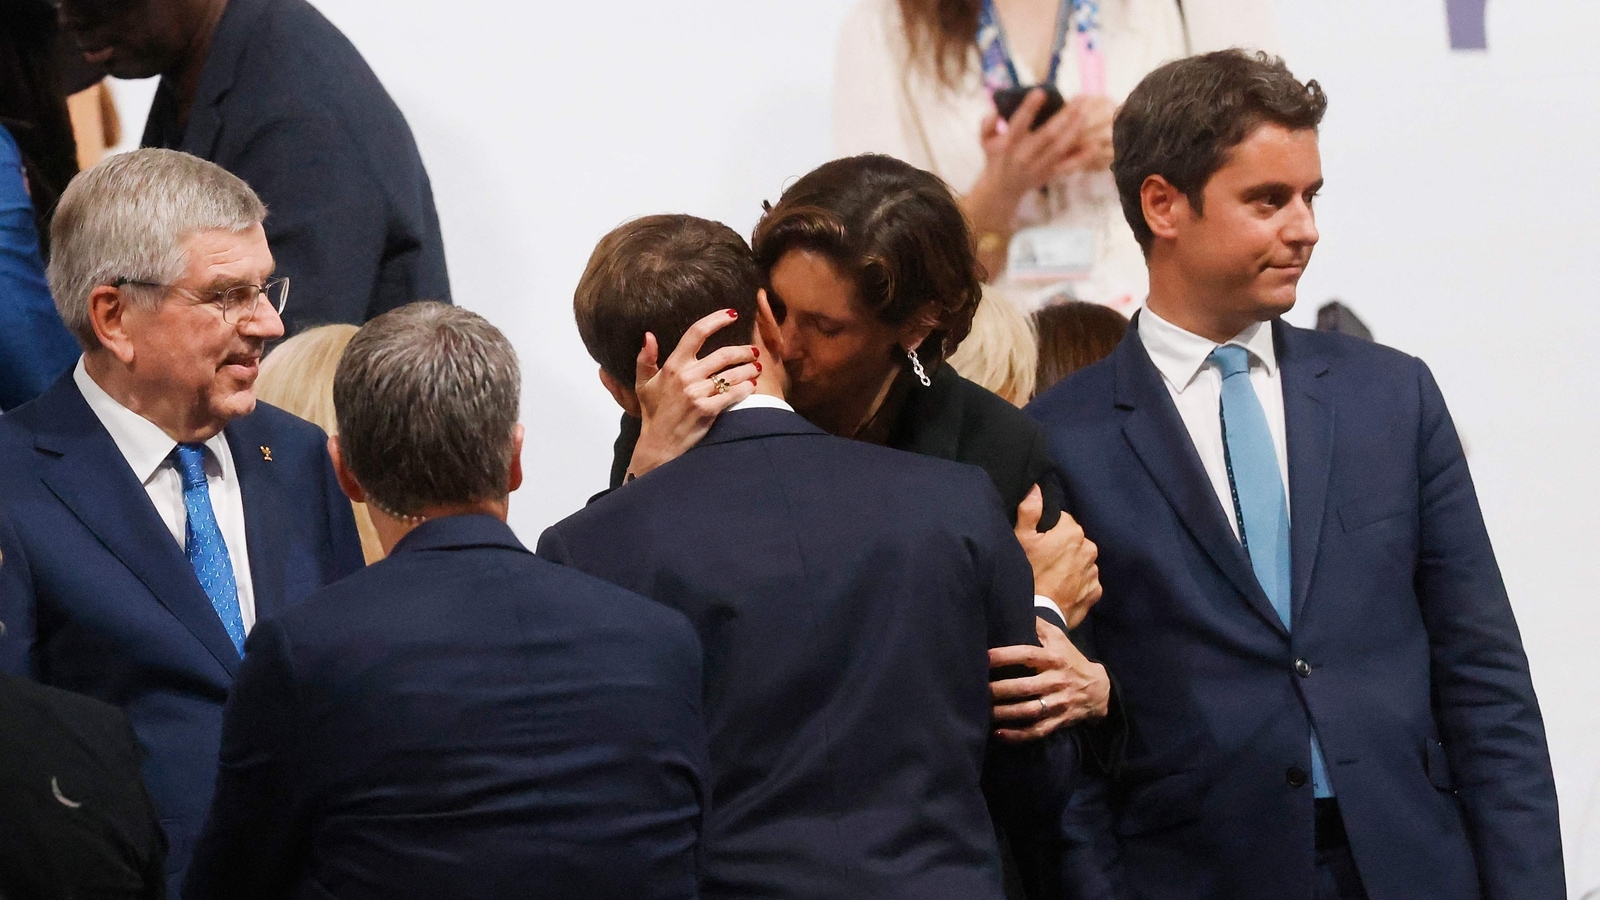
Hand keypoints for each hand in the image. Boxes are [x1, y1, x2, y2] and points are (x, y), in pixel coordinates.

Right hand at [627, 309, 760, 478]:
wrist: (659, 445)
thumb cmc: (653, 413)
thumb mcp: (643, 385)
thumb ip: (645, 359)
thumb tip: (648, 335)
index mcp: (673, 366)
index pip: (696, 333)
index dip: (716, 320)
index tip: (732, 314)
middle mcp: (686, 376)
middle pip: (723, 354)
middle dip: (743, 351)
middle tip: (753, 351)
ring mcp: (698, 394)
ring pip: (732, 374)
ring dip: (749, 369)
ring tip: (757, 368)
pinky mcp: (708, 410)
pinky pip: (734, 394)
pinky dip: (746, 389)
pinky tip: (752, 386)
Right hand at [964, 92, 1119, 233]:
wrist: (1002, 189)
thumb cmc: (996, 158)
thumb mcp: (984, 141)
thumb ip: (987, 124)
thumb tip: (995, 110)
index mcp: (1008, 144)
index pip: (1019, 123)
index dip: (1029, 108)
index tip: (1041, 92)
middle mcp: (1025, 155)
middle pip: (1048, 134)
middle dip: (1065, 116)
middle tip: (1079, 99)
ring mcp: (1040, 166)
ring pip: (1061, 147)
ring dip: (1075, 129)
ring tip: (1086, 112)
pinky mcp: (1050, 174)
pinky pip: (1069, 167)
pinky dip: (1083, 157)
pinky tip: (1095, 145)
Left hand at [990, 618, 1110, 740]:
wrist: (1099, 689)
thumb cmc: (1070, 660)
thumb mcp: (1059, 640)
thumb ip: (1039, 625)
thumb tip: (1017, 606)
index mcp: (1053, 659)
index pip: (1027, 655)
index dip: (1005, 656)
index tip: (984, 657)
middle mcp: (1056, 681)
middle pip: (1024, 687)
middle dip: (999, 689)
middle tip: (976, 690)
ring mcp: (1058, 704)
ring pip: (1029, 711)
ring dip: (1005, 713)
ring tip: (983, 712)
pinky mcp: (1058, 721)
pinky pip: (1037, 731)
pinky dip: (1018, 735)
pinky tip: (999, 734)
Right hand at [1014, 485, 1101, 625]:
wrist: (1039, 615)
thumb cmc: (1028, 574)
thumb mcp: (1021, 539)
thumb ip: (1030, 510)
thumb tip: (1037, 488)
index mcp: (1073, 532)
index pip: (1062, 521)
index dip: (1048, 530)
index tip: (1038, 544)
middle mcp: (1089, 548)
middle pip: (1074, 540)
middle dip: (1062, 547)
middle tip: (1043, 561)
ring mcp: (1094, 571)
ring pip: (1081, 560)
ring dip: (1070, 565)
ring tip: (1052, 577)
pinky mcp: (1095, 591)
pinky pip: (1087, 580)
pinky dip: (1077, 582)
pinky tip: (1061, 588)